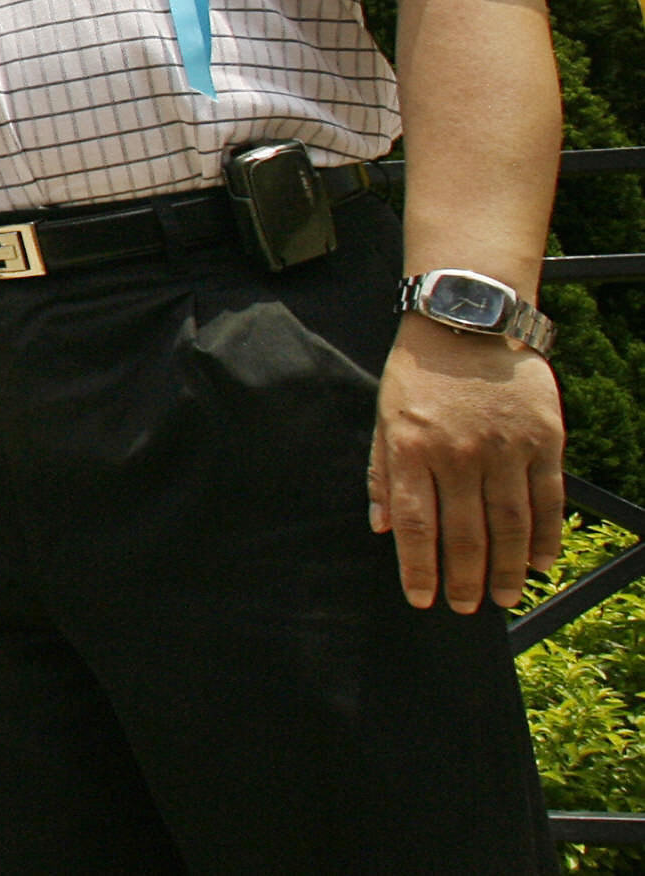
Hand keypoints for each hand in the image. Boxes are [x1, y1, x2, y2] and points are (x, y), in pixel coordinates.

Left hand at [370, 313, 565, 611]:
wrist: (469, 322)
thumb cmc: (419, 374)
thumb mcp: (384, 417)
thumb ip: (382, 473)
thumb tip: (382, 528)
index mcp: (412, 449)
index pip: (416, 525)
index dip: (419, 569)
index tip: (422, 600)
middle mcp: (459, 454)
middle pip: (465, 533)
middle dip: (466, 578)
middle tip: (468, 607)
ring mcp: (505, 448)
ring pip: (509, 524)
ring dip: (508, 568)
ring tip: (504, 597)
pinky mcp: (544, 439)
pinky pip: (547, 499)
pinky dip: (546, 536)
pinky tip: (539, 563)